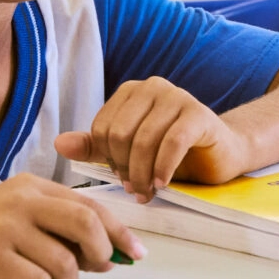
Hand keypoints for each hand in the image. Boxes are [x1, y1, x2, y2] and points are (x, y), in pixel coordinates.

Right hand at [0, 174, 142, 278]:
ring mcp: (5, 228)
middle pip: (87, 224)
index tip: (136, 253)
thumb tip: (109, 253)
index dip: (120, 231)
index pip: (91, 204)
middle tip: (98, 269)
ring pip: (65, 262)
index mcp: (32, 186)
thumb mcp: (15, 215)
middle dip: (103, 252)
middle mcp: (21, 201)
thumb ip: (58, 226)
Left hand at [56, 77, 254, 201]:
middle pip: (119, 134)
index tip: (122, 177)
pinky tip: (162, 184)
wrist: (219, 154)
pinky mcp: (199, 114)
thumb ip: (95, 147)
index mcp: (132, 92)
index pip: (102, 128)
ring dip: (142, 174)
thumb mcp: (128, 151)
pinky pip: (172, 143)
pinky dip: (163, 169)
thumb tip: (59, 143)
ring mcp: (178, 97)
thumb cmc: (171, 153)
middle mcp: (153, 87)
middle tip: (135, 189)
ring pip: (144, 141)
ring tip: (147, 192)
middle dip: (124, 169)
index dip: (108, 160)